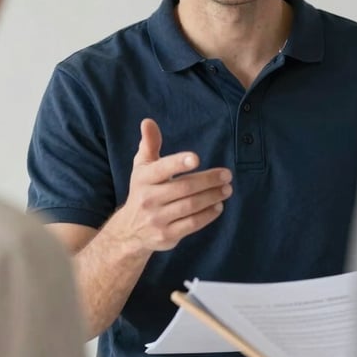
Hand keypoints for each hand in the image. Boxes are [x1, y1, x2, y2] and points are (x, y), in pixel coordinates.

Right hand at [109, 119, 232, 253]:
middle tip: (226, 175)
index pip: (161, 169)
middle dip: (208, 180)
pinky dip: (208, 215)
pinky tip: (218, 206)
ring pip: (190, 206)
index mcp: (143, 178)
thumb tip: (148, 121)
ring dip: (212, 197)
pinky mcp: (167, 235)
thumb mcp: (142, 167)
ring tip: (227, 189)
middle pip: (183, 188)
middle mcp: (148, 199)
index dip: (178, 163)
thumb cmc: (142, 190)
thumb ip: (149, 144)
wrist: (129, 231)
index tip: (196, 158)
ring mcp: (157, 219)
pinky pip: (191, 224)